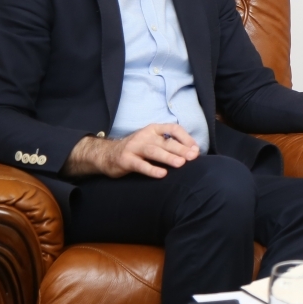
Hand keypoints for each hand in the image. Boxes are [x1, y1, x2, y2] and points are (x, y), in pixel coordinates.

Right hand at [64, 123, 199, 178]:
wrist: (106, 155)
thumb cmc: (136, 149)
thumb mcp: (152, 142)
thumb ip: (168, 144)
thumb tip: (192, 152)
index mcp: (153, 129)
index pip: (173, 129)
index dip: (186, 137)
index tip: (196, 148)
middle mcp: (144, 136)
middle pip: (165, 142)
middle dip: (181, 149)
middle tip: (193, 157)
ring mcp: (134, 147)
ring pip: (154, 151)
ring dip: (168, 157)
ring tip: (181, 163)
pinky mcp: (125, 160)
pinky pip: (140, 165)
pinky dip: (152, 170)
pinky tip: (162, 174)